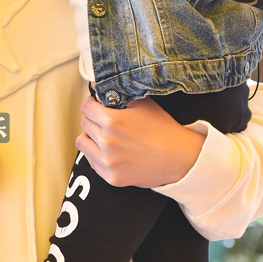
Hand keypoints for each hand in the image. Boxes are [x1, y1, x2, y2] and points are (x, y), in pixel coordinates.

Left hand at [76, 95, 204, 187]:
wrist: (180, 158)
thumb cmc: (164, 129)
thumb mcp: (144, 104)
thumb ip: (119, 94)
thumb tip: (97, 84)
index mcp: (113, 121)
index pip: (86, 108)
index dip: (91, 103)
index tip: (96, 105)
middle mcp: (107, 142)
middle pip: (84, 124)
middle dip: (93, 119)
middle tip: (104, 120)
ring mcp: (108, 162)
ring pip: (82, 143)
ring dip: (90, 137)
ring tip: (104, 136)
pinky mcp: (111, 177)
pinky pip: (91, 161)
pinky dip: (97, 154)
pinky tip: (111, 151)